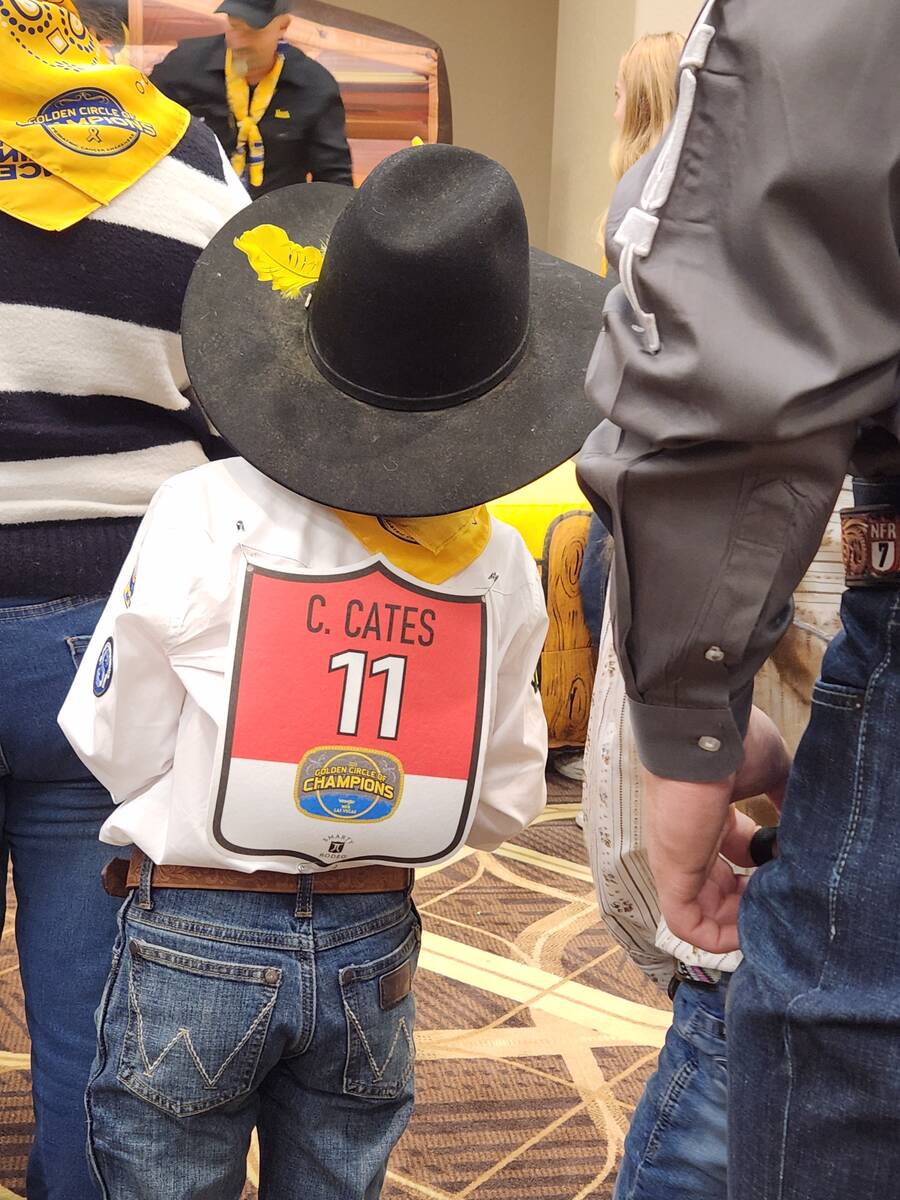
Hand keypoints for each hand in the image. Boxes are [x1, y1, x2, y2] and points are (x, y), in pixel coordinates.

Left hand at [642, 707, 790, 952]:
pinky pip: (688, 923)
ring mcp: (678, 858)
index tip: (786, 877)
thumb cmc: (732, 742)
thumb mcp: (771, 772)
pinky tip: (748, 934)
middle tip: (781, 901)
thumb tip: (806, 826)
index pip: (731, 859)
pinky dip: (717, 938)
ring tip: (771, 919)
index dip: (760, 875)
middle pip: (718, 890)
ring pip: (703, 913)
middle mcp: (691, 840)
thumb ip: (785, 800)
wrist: (703, 728)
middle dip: (752, 905)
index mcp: (710, 816)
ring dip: (739, 926)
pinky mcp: (673, 872)